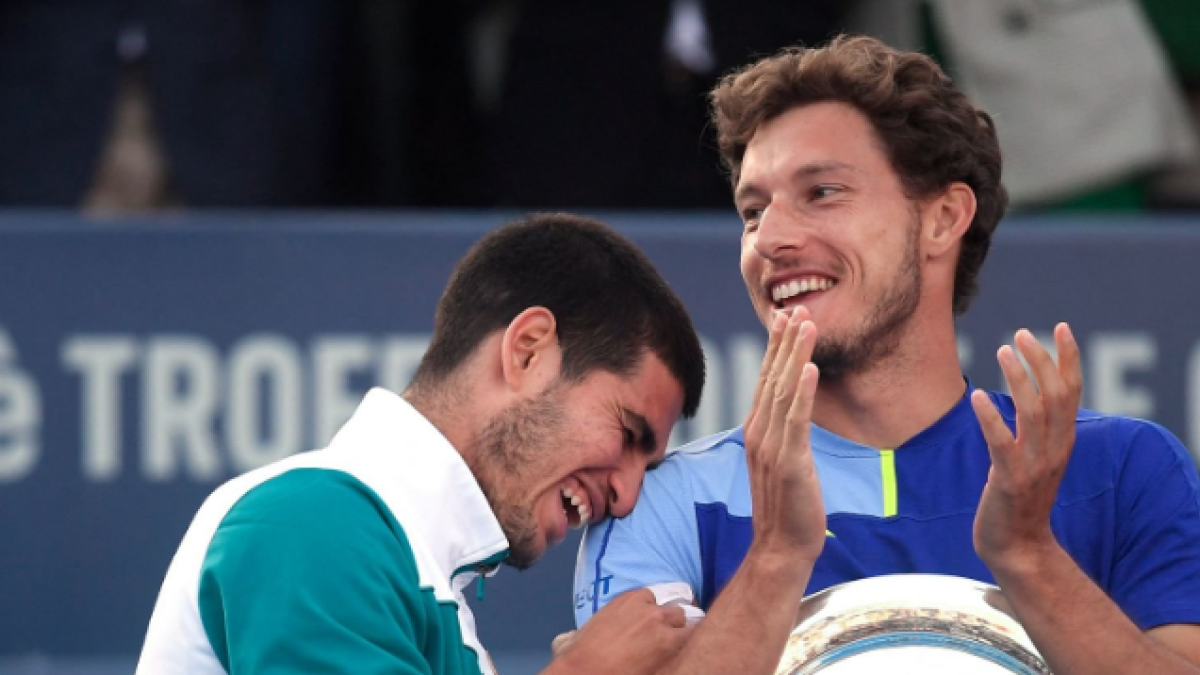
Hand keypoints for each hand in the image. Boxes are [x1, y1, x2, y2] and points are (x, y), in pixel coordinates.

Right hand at [544, 589, 690, 674]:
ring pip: (691, 624)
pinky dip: (692, 649)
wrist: (585, 674)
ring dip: (688, 635)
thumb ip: (578, 632)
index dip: (657, 612)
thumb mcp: (573, 637)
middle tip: (673, 637)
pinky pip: (693, 641)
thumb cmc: (576, 660)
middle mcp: (649, 610)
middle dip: (677, 623)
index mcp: (628, 601)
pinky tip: (690, 657)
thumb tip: (569, 638)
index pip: (656, 597)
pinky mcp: (671, 648)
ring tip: (686, 648)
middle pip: (677, 610)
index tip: (657, 623)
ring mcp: (663, 629)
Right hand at [741, 307, 824, 562]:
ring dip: (795, 355)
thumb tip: (792, 412)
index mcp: (756, 431)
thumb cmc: (788, 506)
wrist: (781, 545)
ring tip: (806, 325)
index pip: (766, 380)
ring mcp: (771, 446)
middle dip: (785, 341)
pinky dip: (802, 392)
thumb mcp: (783, 461)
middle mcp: (758, 433)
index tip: (785, 318)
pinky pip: (795, 420)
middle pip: (771, 377)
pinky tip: (810, 369)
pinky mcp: (789, 461)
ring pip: (783, 390)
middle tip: (796, 308)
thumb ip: (783, 433)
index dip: (776, 348)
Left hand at [970, 324, 1082, 569]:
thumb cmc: (1018, 499)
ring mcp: (1034, 466)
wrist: (1017, 548)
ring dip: (1019, 379)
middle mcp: (1054, 450)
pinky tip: (977, 397)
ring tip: (1002, 351)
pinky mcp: (1010, 481)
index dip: (1068, 358)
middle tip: (1020, 335)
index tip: (1059, 328)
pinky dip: (991, 418)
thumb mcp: (1033, 458)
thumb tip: (1021, 394)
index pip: (1072, 392)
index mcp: (1062, 442)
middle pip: (1056, 396)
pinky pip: (1002, 444)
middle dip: (1041, 361)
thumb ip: (1034, 430)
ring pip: (1033, 413)